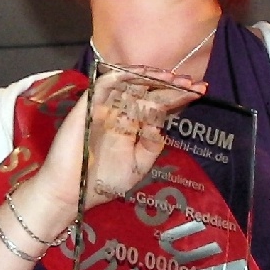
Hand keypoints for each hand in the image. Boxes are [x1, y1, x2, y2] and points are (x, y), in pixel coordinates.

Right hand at [22, 67, 206, 227]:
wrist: (70, 193)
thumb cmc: (100, 182)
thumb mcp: (138, 166)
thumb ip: (151, 145)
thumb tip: (163, 123)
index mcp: (131, 126)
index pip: (157, 106)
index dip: (177, 97)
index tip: (199, 91)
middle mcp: (119, 113)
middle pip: (147, 91)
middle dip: (169, 85)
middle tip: (190, 82)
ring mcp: (104, 108)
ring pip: (128, 83)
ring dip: (149, 77)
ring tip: (170, 77)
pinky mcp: (88, 106)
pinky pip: (105, 85)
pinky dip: (123, 77)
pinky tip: (142, 75)